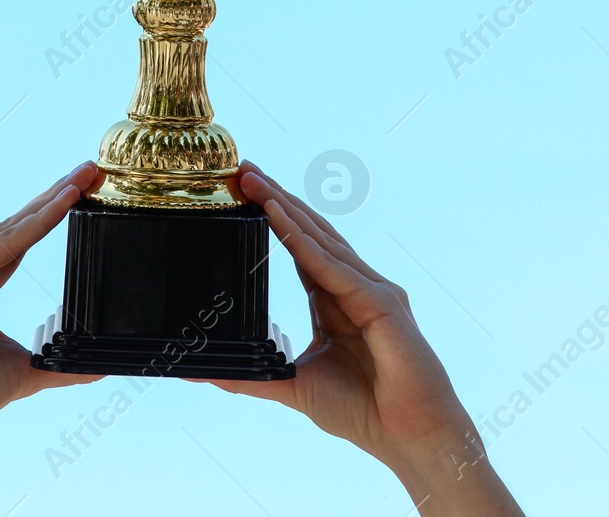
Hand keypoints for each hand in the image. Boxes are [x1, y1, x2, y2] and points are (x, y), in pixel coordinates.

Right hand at [0, 161, 102, 435]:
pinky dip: (34, 224)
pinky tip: (62, 205)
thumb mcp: (22, 371)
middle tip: (90, 170)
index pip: (19, 242)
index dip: (50, 217)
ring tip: (82, 179)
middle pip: (16, 226)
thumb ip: (57, 365)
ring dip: (49, 202)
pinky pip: (0, 243)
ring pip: (9, 228)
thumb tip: (95, 369)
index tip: (83, 193)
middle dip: (54, 197)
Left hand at [212, 162, 523, 514]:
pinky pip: (332, 266)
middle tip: (242, 169)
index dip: (273, 218)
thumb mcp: (292, 384)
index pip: (299, 249)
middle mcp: (355, 287)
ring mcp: (371, 290)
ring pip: (321, 239)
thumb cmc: (363, 412)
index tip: (243, 192)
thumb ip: (249, 376)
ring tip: (254, 182)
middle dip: (276, 199)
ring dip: (286, 207)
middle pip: (310, 232)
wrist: (409, 439)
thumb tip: (199, 371)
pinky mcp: (381, 301)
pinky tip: (277, 216)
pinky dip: (302, 240)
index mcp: (335, 301)